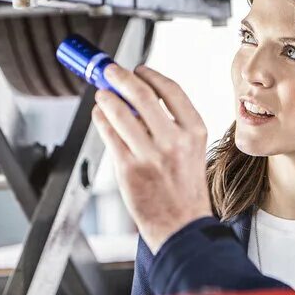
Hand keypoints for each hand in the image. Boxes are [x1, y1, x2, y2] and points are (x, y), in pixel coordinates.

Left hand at [92, 64, 212, 253]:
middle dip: (120, 77)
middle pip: (142, 95)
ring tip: (102, 93)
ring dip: (107, 97)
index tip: (139, 69)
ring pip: (121, 112)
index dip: (151, 75)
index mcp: (195, 131)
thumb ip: (171, 122)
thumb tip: (138, 95)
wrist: (182, 225)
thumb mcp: (192, 149)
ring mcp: (150, 155)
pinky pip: (110, 134)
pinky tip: (100, 114)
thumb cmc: (184, 186)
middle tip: (110, 71)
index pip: (171, 90)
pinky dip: (101, 119)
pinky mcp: (129, 169)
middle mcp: (174, 141)